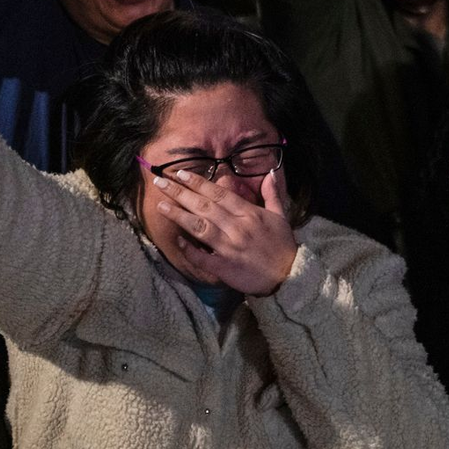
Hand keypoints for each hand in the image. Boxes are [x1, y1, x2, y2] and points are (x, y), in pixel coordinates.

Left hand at [153, 168, 296, 295]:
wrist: (287, 275)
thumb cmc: (282, 244)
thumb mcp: (280, 216)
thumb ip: (272, 194)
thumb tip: (270, 173)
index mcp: (249, 213)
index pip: (220, 194)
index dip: (199, 183)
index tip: (181, 174)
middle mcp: (237, 227)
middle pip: (204, 207)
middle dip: (181, 193)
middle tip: (160, 182)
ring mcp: (229, 247)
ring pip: (200, 228)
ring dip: (179, 216)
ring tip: (161, 205)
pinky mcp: (224, 267)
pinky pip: (202, 257)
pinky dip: (189, 249)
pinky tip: (177, 240)